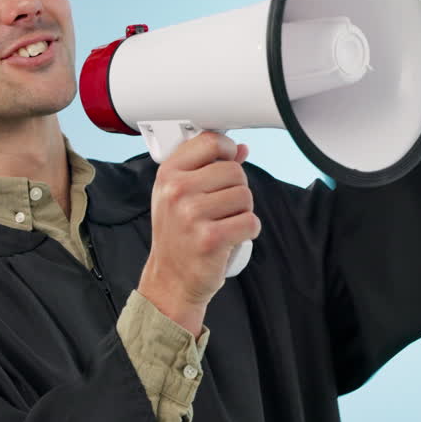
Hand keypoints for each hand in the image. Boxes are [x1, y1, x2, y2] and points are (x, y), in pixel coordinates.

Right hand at [137, 132, 259, 334]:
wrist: (171, 279)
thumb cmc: (178, 235)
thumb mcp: (182, 195)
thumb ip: (208, 167)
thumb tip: (241, 149)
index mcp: (169, 174)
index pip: (211, 142)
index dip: (228, 151)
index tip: (227, 162)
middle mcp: (177, 191)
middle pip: (235, 171)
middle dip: (237, 190)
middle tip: (221, 209)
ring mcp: (192, 214)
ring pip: (245, 196)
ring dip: (243, 212)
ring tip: (223, 223)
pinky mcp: (210, 238)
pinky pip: (250, 222)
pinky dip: (248, 231)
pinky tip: (231, 238)